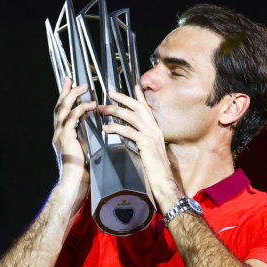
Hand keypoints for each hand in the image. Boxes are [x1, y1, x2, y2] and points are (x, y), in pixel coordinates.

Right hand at [52, 78, 95, 189]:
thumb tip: (97, 124)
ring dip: (73, 96)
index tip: (69, 82)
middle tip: (73, 80)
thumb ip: (87, 134)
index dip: (65, 95)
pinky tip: (90, 105)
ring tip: (84, 87)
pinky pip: (72, 119)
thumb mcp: (86, 146)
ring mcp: (59, 134)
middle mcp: (58, 132)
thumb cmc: (83, 168)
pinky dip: (80, 109)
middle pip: (59, 105)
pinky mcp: (65, 138)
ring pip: (63, 109)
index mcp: (62, 133)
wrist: (76, 181)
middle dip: (66, 91)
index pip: (62, 110)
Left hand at [98, 86, 181, 206]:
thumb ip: (143, 139)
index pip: (146, 108)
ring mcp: (151, 135)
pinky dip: (116, 128)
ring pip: (132, 117)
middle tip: (110, 93)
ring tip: (103, 109)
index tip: (133, 86)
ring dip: (116, 111)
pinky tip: (106, 128)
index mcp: (155, 129)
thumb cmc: (155, 168)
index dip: (139, 96)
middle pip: (138, 107)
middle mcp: (155, 129)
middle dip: (123, 98)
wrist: (163, 180)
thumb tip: (133, 133)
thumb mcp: (150, 149)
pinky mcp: (146, 143)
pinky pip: (129, 131)